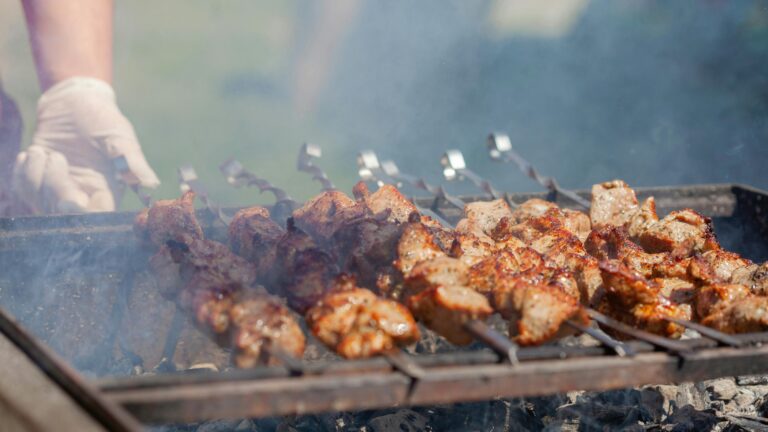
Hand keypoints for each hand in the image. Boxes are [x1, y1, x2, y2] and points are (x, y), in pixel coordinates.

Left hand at [12, 77, 158, 212]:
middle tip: (54, 157)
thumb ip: (132, 162)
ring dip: (35, 176)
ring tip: (42, 151)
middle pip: (64, 213)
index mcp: (106, 191)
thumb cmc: (102, 118)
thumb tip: (150, 185)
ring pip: (39, 203)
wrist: (74, 102)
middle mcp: (83, 195)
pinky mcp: (38, 180)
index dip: (83, 214)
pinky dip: (23, 173)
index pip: (96, 217)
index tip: (73, 198)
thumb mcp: (120, 136)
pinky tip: (34, 154)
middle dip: (54, 188)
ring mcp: (59, 189)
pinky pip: (23, 191)